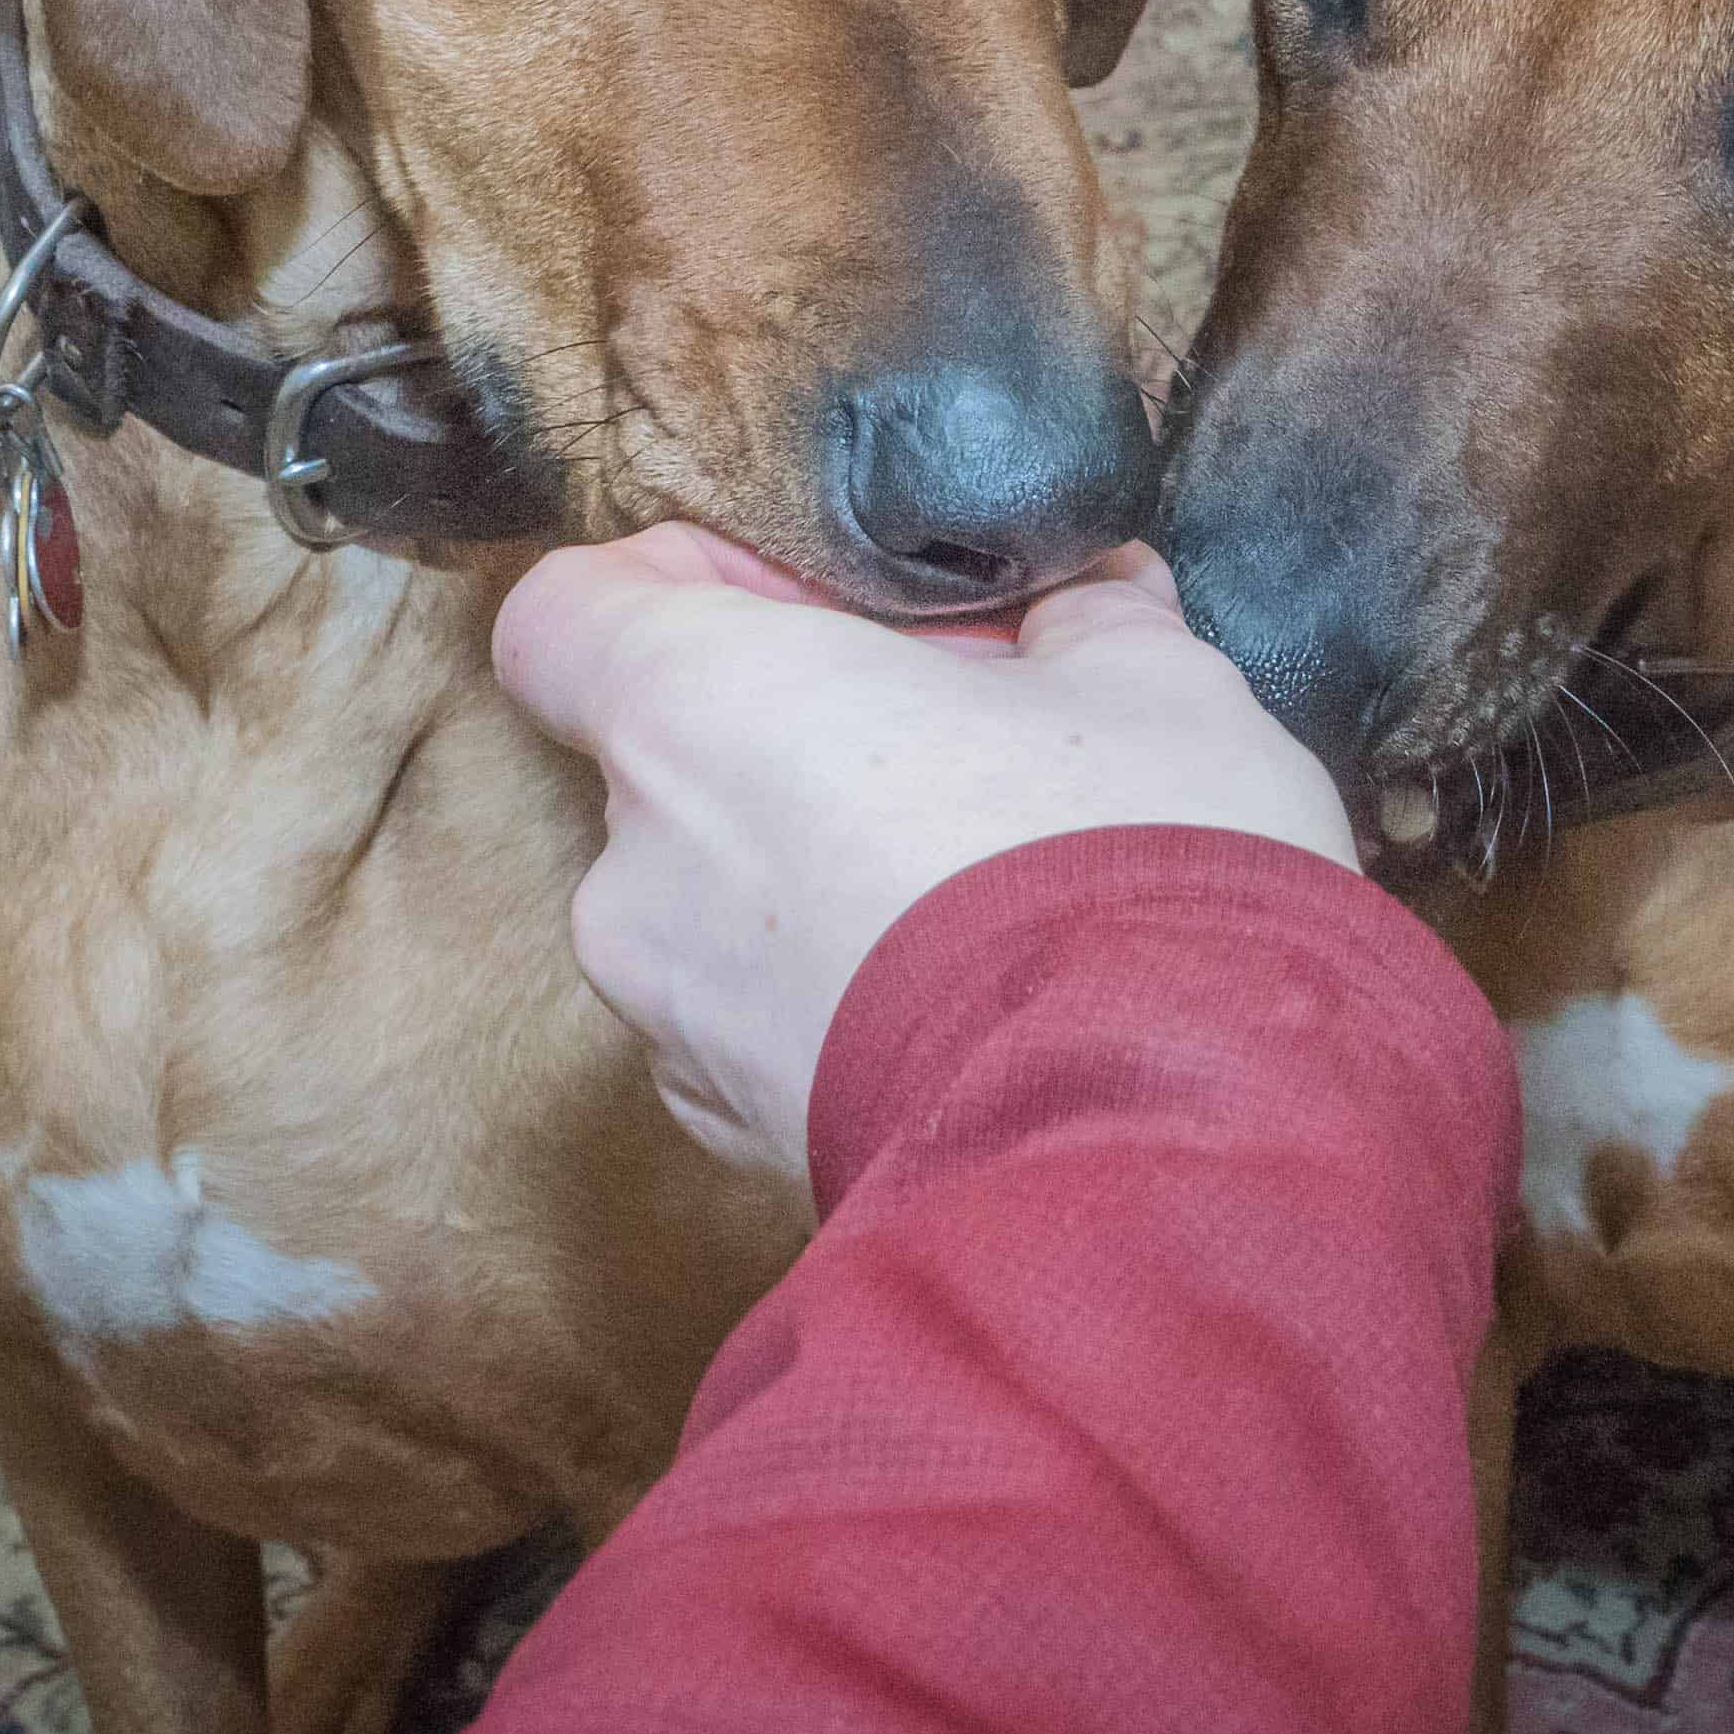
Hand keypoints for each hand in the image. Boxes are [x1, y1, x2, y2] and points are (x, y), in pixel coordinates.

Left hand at [493, 527, 1351, 1178]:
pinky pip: (760, 1024)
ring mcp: (675, 1025)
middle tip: (953, 737)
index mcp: (696, 712)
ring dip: (819, 875)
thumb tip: (1087, 600)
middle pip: (667, 762)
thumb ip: (1082, 616)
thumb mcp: (1150, 686)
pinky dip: (840, 996)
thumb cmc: (1127, 874)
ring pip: (717, 903)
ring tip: (987, 884)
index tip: (800, 600)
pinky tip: (978, 995)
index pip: (566, 618)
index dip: (670, 587)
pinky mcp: (738, 1140)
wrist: (1168, 1146)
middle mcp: (640, 870)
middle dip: (796, 740)